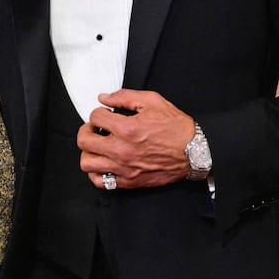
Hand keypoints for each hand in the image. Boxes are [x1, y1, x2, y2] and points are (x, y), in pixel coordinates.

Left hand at [77, 88, 194, 189]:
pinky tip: (104, 163)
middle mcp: (122, 150)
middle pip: (84, 141)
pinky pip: (100, 182)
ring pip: (87, 163)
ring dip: (88, 152)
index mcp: (127, 128)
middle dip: (86, 130)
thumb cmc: (176, 128)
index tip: (105, 115)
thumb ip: (124, 97)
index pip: (95, 117)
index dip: (98, 113)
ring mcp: (123, 168)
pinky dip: (96, 172)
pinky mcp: (128, 182)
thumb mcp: (153, 101)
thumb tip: (104, 98)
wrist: (194, 152)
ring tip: (98, 146)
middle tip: (95, 129)